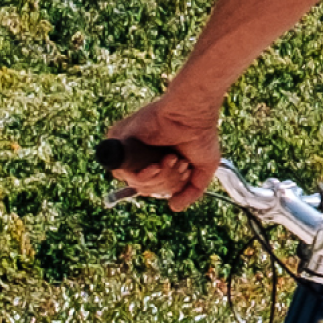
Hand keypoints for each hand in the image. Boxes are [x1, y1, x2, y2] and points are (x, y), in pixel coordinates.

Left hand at [104, 95, 220, 210]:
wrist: (192, 115)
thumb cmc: (201, 135)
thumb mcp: (203, 168)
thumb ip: (192, 191)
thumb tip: (173, 207)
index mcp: (154, 162)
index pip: (151, 188)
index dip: (168, 186)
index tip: (184, 169)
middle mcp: (139, 157)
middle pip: (143, 189)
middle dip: (166, 181)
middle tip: (179, 162)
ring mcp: (128, 150)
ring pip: (134, 183)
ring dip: (159, 177)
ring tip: (172, 159)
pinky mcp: (119, 142)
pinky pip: (124, 173)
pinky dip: (144, 174)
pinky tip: (158, 164)